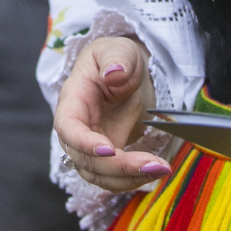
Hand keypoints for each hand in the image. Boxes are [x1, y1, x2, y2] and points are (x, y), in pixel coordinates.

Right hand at [54, 36, 170, 192]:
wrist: (125, 75)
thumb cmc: (117, 60)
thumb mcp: (119, 50)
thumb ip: (116, 58)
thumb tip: (113, 73)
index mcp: (73, 100)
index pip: (68, 128)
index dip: (84, 143)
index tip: (109, 150)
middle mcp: (76, 130)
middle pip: (86, 160)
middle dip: (119, 167)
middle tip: (154, 165)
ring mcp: (88, 148)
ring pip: (100, 176)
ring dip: (129, 178)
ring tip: (162, 169)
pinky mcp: (105, 159)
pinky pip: (114, 178)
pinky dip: (134, 179)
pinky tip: (156, 171)